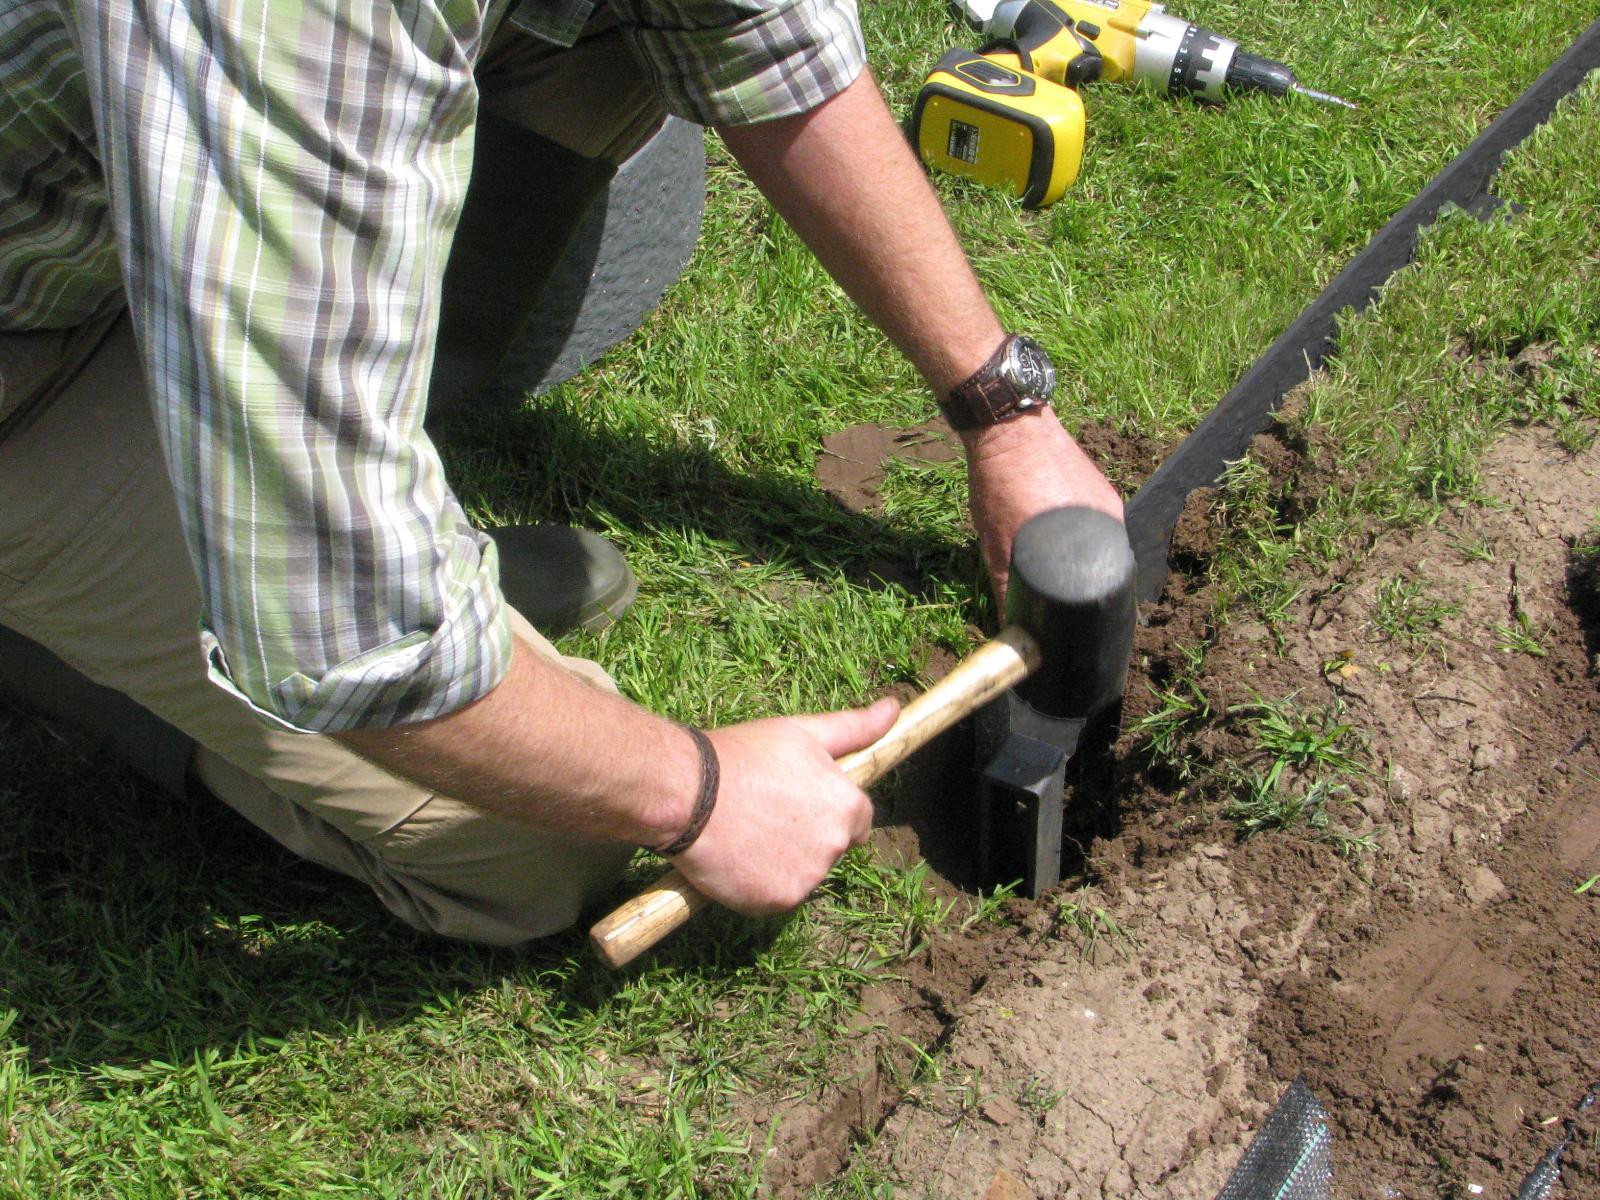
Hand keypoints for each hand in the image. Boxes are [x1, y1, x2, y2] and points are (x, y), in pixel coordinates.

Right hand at [670, 698, 899, 915]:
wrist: (686, 793)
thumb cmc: (743, 756)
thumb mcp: (801, 732)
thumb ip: (854, 727)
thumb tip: (893, 709)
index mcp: (848, 805)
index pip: (858, 820)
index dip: (828, 809)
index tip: (797, 801)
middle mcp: (835, 846)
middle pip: (831, 848)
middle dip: (806, 835)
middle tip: (764, 812)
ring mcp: (807, 878)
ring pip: (803, 874)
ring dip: (783, 861)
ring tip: (746, 832)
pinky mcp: (776, 902)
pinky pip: (774, 896)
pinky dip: (758, 883)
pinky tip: (735, 856)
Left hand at [964, 409, 1124, 607]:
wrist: (1006, 423)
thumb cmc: (1002, 483)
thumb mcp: (997, 542)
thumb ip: (1006, 586)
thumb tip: (1012, 629)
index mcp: (1098, 536)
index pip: (1103, 586)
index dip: (1086, 604)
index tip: (1069, 616)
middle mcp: (1111, 517)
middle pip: (1101, 565)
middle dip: (1079, 580)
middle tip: (1054, 591)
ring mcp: (1106, 497)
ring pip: (1096, 540)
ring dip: (1076, 552)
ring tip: (1050, 558)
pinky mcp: (1096, 481)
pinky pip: (1090, 517)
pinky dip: (1074, 528)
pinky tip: (1051, 528)